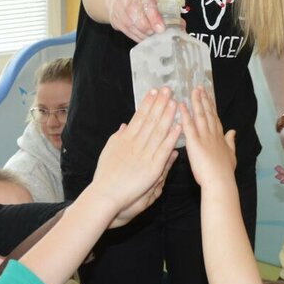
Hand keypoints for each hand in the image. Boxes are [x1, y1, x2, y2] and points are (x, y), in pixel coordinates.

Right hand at [94, 88, 179, 226]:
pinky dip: (171, 137)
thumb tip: (124, 125)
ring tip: (175, 102)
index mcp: (126, 139)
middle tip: (168, 89)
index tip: (155, 91)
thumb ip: (118, 138)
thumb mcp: (109, 151)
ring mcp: (145, 155)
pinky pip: (164, 149)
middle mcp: (136, 143)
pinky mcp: (152, 167)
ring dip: (167, 116)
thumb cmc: (105, 175)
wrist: (105, 194)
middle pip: (150, 120)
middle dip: (160, 104)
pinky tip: (178, 126)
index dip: (148, 103)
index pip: (139, 117)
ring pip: (158, 131)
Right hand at [107, 0, 165, 41]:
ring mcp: (119, 10)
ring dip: (146, 36)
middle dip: (150, 30)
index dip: (154, 17)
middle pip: (138, 18)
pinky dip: (139, 38)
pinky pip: (129, 33)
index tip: (161, 28)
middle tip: (159, 35)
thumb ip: (166, 7)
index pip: (147, 3)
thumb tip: (180, 24)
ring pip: (133, 28)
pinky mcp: (116, 21)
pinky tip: (146, 40)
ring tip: (155, 39)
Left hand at [181, 86, 237, 187]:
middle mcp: (212, 134)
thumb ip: (231, 142)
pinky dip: (185, 115)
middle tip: (199, 87)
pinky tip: (181, 106)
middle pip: (208, 113)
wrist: (220, 181)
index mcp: (219, 137)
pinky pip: (188, 126)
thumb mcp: (231, 155)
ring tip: (192, 90)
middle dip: (204, 99)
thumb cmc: (224, 172)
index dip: (211, 106)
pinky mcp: (195, 143)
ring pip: (200, 115)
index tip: (208, 95)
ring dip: (196, 102)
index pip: (215, 118)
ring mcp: (204, 137)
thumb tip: (233, 131)